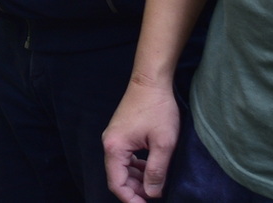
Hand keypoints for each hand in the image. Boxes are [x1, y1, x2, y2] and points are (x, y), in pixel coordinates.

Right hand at [103, 77, 181, 202]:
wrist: (150, 81)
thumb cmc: (157, 109)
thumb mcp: (163, 143)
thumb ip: (157, 171)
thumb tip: (152, 194)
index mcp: (114, 147)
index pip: (116, 184)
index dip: (131, 199)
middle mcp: (109, 143)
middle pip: (117, 177)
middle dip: (135, 190)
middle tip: (156, 196)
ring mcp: (114, 138)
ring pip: (121, 168)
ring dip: (137, 179)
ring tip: (156, 184)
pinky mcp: (121, 134)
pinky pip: (125, 158)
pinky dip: (136, 167)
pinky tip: (151, 168)